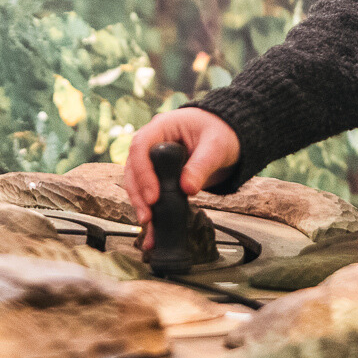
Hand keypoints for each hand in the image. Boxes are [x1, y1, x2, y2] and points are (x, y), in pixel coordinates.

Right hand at [124, 108, 240, 245]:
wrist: (224, 136)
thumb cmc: (219, 131)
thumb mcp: (215, 146)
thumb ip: (201, 165)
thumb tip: (187, 189)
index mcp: (161, 127)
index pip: (141, 147)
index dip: (143, 173)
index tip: (153, 196)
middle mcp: (152, 143)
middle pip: (133, 167)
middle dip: (138, 194)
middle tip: (147, 216)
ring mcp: (152, 159)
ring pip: (136, 182)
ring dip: (140, 204)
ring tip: (148, 224)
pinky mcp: (158, 175)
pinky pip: (148, 191)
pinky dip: (150, 210)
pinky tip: (152, 230)